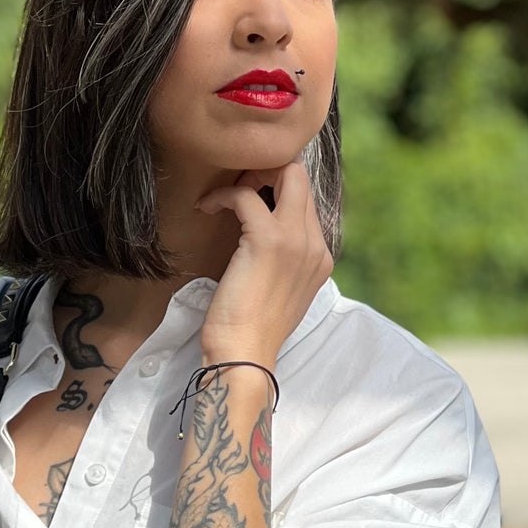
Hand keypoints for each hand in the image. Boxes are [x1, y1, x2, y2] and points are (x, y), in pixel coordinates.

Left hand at [194, 152, 332, 365]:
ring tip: (223, 198)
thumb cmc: (251, 331)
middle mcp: (315, 245)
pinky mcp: (268, 241)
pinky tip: (207, 208)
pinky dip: (223, 196)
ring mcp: (296, 241)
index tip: (247, 199)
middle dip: (267, 171)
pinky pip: (246, 195)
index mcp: (321, 258)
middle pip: (301, 178)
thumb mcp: (277, 292)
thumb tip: (259, 241)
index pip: (306, 202)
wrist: (244, 357)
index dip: (276, 190)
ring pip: (286, 175)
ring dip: (248, 177)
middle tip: (237, 188)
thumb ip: (282, 262)